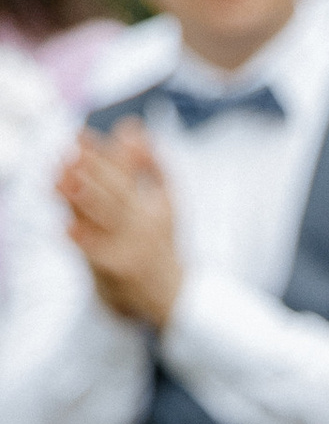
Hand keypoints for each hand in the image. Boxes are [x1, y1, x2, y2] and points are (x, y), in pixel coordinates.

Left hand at [59, 125, 182, 329]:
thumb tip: (133, 126)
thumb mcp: (165, 203)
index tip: (79, 134)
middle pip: (116, 194)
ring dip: (83, 201)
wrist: (171, 297)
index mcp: (156, 207)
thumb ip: (151, 164)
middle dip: (93, 172)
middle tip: (68, 152)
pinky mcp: (118, 273)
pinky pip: (98, 256)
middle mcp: (145, 227)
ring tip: (62, 181)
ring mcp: (132, 250)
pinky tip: (67, 227)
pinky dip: (84, 242)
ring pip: (105, 221)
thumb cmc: (160, 243)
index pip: (125, 174)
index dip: (101, 153)